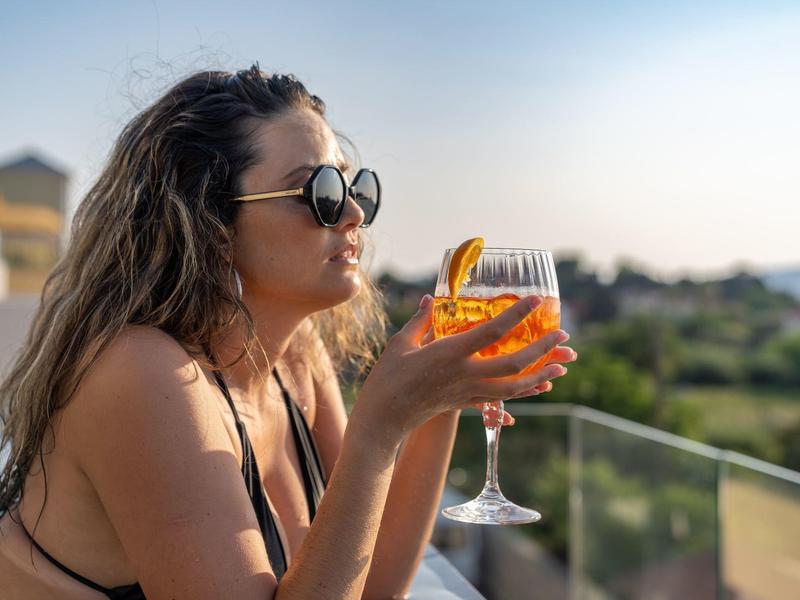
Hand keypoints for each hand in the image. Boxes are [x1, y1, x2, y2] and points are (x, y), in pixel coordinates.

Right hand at [352, 294, 575, 443]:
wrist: (385, 417)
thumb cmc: (388, 377)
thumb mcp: (402, 342)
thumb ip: (422, 319)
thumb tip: (432, 299)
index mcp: (450, 352)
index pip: (492, 331)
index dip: (516, 315)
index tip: (535, 301)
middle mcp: (465, 373)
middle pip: (513, 364)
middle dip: (541, 350)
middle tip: (562, 336)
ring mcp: (468, 391)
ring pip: (513, 387)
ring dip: (539, 376)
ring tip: (559, 367)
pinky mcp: (466, 403)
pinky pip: (501, 400)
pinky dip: (522, 393)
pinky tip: (537, 387)